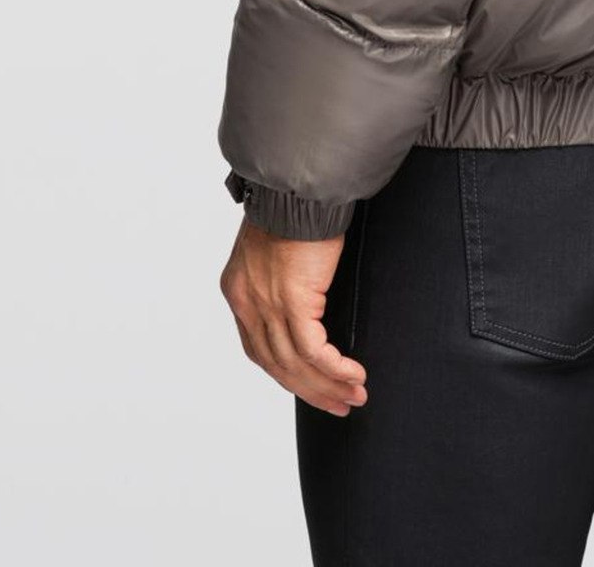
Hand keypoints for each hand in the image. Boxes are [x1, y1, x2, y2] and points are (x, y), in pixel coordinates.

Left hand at [220, 216, 368, 416]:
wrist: (297, 188)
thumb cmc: (293, 209)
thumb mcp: (275, 250)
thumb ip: (280, 281)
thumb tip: (306, 301)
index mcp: (239, 291)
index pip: (259, 350)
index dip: (287, 375)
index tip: (312, 387)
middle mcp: (247, 302)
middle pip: (277, 365)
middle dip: (311, 391)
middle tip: (339, 405)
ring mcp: (267, 305)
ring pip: (296, 365)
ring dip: (328, 386)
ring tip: (355, 396)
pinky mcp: (293, 302)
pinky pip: (314, 351)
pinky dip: (335, 369)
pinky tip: (354, 376)